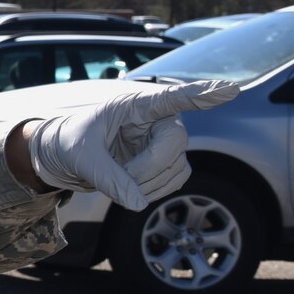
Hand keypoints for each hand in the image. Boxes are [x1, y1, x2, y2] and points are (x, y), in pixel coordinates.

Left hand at [25, 79, 239, 210]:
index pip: (172, 98)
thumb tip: (138, 204)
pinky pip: (173, 180)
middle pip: (175, 142)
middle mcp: (156, 120)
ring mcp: (162, 141)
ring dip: (148, 183)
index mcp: (134, 105)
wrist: (63, 157)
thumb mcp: (82, 157)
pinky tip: (130, 190)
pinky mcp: (163, 162)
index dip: (202, 94)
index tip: (230, 89)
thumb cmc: (69, 142)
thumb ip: (109, 178)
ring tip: (116, 182)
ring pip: (176, 166)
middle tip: (120, 175)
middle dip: (149, 166)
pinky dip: (152, 191)